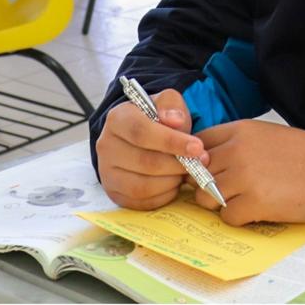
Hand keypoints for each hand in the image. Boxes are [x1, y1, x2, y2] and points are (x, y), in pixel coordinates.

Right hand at [96, 88, 208, 210]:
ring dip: (171, 181)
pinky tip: (174, 183)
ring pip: (142, 186)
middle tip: (199, 164)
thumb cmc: (156, 119)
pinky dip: (163, 195)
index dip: (171, 142)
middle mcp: (106, 146)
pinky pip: (142, 202)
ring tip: (185, 172)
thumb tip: (175, 121)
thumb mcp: (166, 102)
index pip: (142, 132)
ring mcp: (107, 172)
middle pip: (144, 162)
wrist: (139, 137)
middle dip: (177, 165)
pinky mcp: (114, 193)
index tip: (197, 147)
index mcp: (117, 119)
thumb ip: (172, 105)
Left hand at [192, 120, 304, 225]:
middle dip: (208, 186)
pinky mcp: (255, 202)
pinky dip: (239, 218)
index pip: (198, 143)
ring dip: (221, 204)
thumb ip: (236, 144)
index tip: (208, 171)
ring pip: (205, 197)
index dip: (198, 160)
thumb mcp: (267, 135)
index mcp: (241, 130)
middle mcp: (237, 150)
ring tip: (246, 200)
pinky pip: (226, 217)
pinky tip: (259, 210)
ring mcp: (244, 176)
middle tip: (232, 190)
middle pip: (197, 173)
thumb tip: (206, 163)